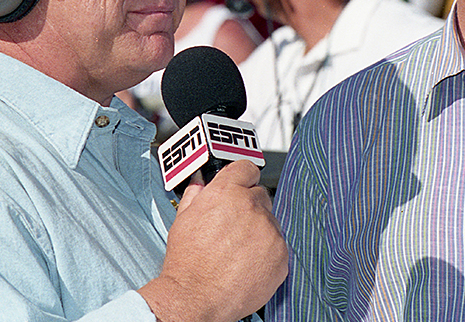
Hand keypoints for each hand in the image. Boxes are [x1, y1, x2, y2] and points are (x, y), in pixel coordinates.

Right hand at [140, 161, 287, 321]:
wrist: (195, 297)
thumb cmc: (187, 263)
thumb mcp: (183, 219)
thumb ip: (197, 195)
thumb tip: (201, 185)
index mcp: (227, 193)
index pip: (246, 167)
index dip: (242, 177)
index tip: (243, 183)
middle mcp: (251, 207)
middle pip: (260, 196)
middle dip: (249, 208)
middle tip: (234, 228)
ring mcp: (269, 231)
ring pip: (270, 223)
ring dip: (259, 232)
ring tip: (237, 251)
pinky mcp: (281, 255)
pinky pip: (278, 247)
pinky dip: (267, 254)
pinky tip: (247, 264)